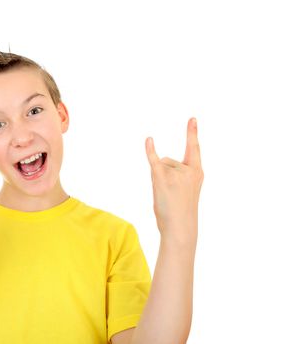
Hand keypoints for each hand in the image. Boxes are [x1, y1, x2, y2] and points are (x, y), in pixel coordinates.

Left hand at [145, 118, 203, 243]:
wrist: (180, 227)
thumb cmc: (181, 212)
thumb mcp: (186, 190)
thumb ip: (176, 174)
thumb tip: (157, 161)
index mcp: (197, 172)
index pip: (194, 149)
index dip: (192, 133)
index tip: (192, 119)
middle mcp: (189, 170)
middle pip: (168, 161)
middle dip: (164, 175)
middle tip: (171, 194)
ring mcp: (176, 173)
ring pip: (159, 166)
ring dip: (158, 179)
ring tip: (165, 195)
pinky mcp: (162, 178)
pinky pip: (154, 160)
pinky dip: (150, 150)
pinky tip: (149, 140)